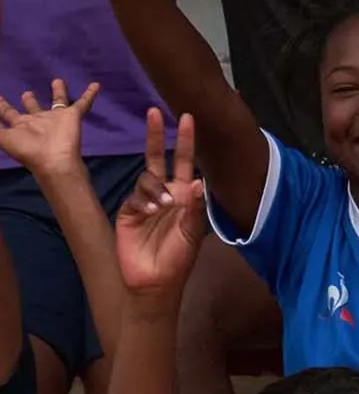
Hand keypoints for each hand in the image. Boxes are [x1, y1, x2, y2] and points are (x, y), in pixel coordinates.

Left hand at [0, 79, 97, 176]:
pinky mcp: (73, 117)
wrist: (54, 160)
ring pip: (57, 102)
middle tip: (27, 92)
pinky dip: (89, 94)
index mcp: (20, 126)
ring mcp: (56, 118)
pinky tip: (95, 85)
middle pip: (32, 108)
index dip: (1, 105)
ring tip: (57, 80)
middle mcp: (37, 121)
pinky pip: (83, 103)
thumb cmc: (28, 150)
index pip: (7, 113)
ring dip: (58, 92)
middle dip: (29, 100)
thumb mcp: (3, 138)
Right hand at [116, 109, 205, 299]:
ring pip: (146, 178)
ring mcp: (143, 202)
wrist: (155, 282)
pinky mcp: (127, 212)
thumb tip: (196, 181)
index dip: (185, 141)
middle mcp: (163, 194)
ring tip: (163, 207)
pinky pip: (134, 198)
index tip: (187, 118)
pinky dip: (143, 202)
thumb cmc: (178, 258)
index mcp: (183, 196)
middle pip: (157, 158)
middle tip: (155, 112)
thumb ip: (194, 208)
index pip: (185, 162)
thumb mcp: (192, 233)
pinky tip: (149, 213)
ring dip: (155, 188)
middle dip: (156, 136)